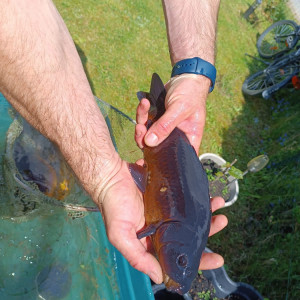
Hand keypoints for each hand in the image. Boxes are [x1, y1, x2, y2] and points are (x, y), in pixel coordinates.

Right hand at [99, 159, 226, 283]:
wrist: (111, 176)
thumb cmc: (113, 206)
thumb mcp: (120, 235)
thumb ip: (137, 258)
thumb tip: (159, 278)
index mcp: (152, 242)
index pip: (178, 256)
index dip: (199, 260)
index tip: (218, 259)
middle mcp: (161, 228)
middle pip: (189, 234)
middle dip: (208, 231)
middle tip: (222, 222)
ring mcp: (166, 210)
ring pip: (191, 216)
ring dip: (206, 212)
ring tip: (218, 203)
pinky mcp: (167, 194)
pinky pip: (186, 198)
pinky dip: (197, 196)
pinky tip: (206, 193)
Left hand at [135, 74, 210, 152]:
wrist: (185, 77)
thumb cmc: (191, 93)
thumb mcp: (180, 109)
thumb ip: (165, 126)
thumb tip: (149, 142)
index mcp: (188, 139)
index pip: (175, 157)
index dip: (162, 161)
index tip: (148, 158)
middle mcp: (176, 137)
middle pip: (156, 147)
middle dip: (144, 139)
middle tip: (140, 128)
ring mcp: (165, 128)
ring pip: (147, 134)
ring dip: (141, 122)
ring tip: (144, 106)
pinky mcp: (157, 119)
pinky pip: (145, 120)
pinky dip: (143, 111)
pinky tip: (144, 102)